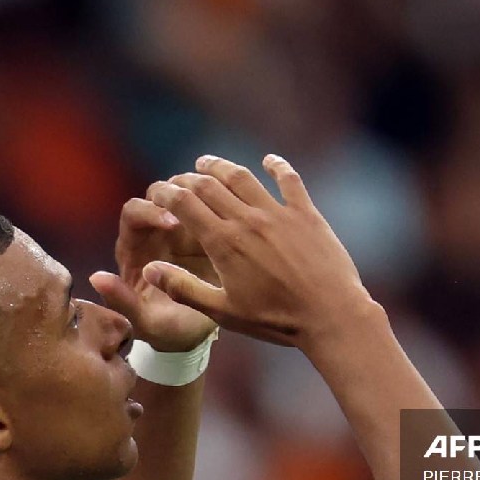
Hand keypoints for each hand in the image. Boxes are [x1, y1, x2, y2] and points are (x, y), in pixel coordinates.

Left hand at [90, 197, 218, 351]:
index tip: (174, 223)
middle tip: (202, 207)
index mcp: (134, 249)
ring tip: (222, 209)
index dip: (150, 212)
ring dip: (200, 195)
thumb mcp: (145, 323)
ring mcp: (181, 231)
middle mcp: (154, 233)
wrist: (198, 336)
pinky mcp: (204, 233)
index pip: (133, 213)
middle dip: (177, 195)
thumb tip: (95, 277)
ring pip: (184, 195)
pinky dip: (217, 204)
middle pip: (158, 195)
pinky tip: (235, 214)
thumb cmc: (167, 329)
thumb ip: (121, 302)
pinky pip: (208, 209)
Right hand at [139, 154, 374, 347]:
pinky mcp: (306, 214)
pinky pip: (289, 181)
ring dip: (221, 166)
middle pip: (209, 186)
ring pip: (243, 177)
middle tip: (179, 178)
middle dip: (188, 178)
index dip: (166, 193)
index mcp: (223, 243)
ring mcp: (278, 213)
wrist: (330, 315)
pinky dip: (277, 166)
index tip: (158, 191)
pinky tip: (269, 160)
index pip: (184, 204)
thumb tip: (149, 270)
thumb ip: (184, 288)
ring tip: (207, 162)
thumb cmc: (275, 319)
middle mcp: (248, 220)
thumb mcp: (223, 311)